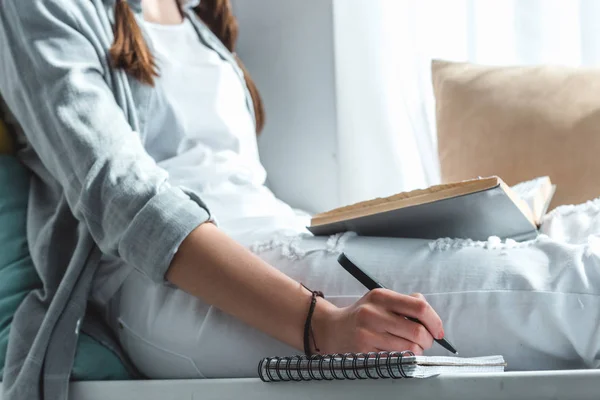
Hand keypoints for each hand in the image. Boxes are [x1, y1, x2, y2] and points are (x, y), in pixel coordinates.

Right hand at [313, 289, 443, 354]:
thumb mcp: (380, 300)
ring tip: (409, 347)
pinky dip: (402, 358)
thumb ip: (406, 302)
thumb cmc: (363, 315)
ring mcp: (367, 333)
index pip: (419, 307)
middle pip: (417, 331)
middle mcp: (373, 313)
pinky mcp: (364, 351)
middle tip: (425, 342)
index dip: (435, 321)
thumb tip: (431, 316)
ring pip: (409, 348)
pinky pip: (395, 358)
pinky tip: (396, 352)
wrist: (332, 329)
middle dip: (428, 340)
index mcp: (381, 296)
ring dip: (416, 351)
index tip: (438, 331)